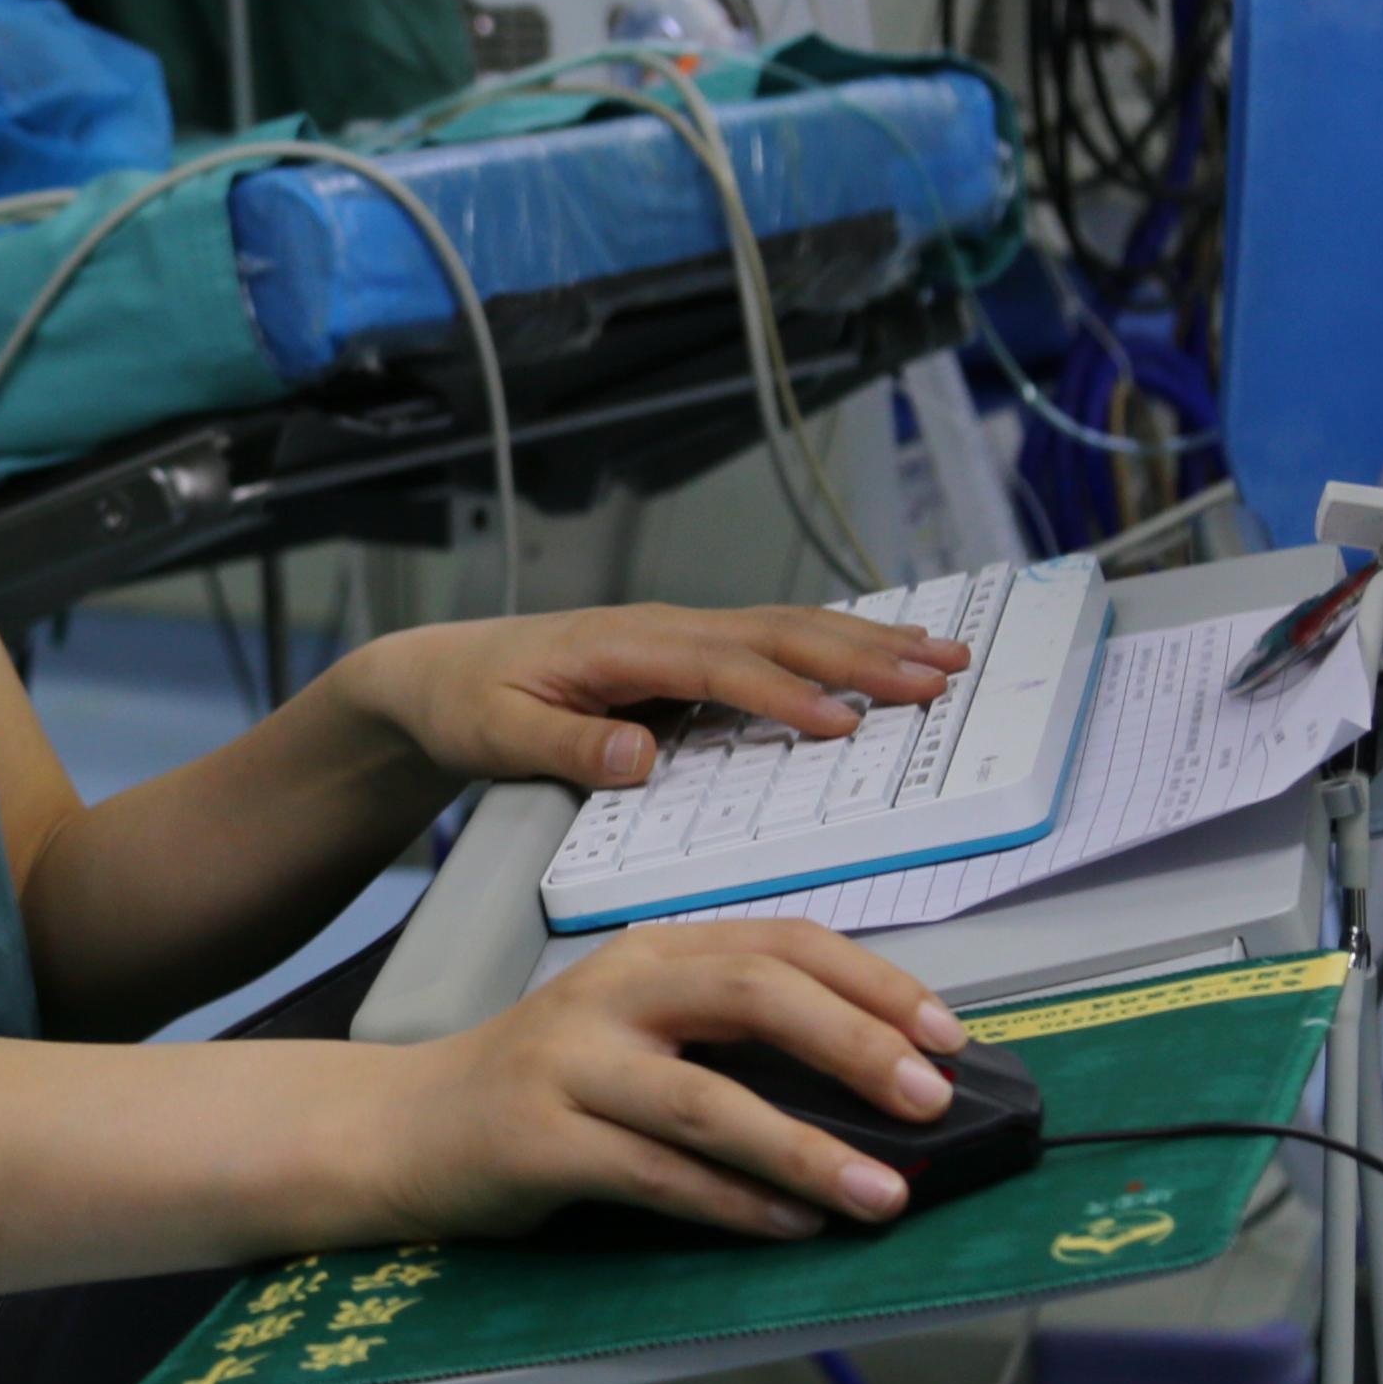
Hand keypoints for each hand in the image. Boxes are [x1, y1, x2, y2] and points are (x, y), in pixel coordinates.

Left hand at [330, 601, 964, 794]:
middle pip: (779, 633)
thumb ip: (569, 745)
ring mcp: (680, 633)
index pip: (720, 667)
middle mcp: (663, 627)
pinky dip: (839, 642)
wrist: (439, 673)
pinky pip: (777, 641)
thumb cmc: (467, 703)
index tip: (844, 723)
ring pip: (790, 628)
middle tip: (938, 674)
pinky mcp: (688, 650)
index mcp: (622, 645)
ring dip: (870, 640)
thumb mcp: (498, 733)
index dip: (784, 694)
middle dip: (864, 654)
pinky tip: (887, 647)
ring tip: (943, 655)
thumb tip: (642, 756)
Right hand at [364, 920, 969, 1239]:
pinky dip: (734, 1205)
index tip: (949, 1033)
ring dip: (807, 1149)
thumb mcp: (635, 1029)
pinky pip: (655, 1176)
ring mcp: (569, 1065)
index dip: (874, 983)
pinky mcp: (538, 1142)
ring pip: (708, 1099)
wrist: (400, 1128)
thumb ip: (730, 1037)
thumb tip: (875, 1082)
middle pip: (753, 994)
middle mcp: (612, 993)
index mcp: (651, 954)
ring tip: (882, 1194)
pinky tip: (792, 1228)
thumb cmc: (542, 1085)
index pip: (782, 941)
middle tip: (931, 1101)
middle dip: (856, 1046)